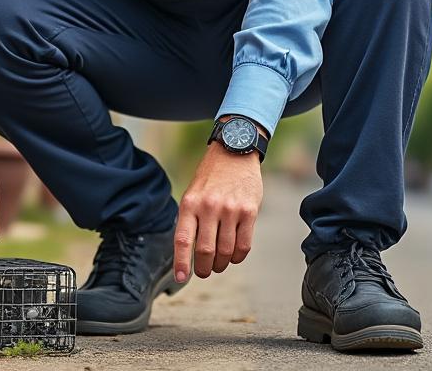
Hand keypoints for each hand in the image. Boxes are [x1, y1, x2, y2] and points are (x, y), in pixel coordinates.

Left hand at [173, 128, 263, 282]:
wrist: (235, 152)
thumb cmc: (211, 178)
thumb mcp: (193, 194)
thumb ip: (191, 221)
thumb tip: (190, 255)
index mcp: (190, 204)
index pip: (184, 240)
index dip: (182, 263)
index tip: (181, 278)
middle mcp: (209, 207)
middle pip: (206, 251)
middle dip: (204, 269)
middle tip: (205, 272)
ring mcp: (231, 209)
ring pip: (225, 251)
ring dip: (221, 264)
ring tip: (219, 264)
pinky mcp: (249, 211)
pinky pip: (244, 245)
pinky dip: (237, 257)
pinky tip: (233, 255)